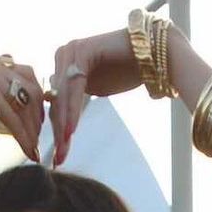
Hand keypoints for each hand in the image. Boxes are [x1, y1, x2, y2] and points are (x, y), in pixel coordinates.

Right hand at [0, 57, 43, 162]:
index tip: (37, 117)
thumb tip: (6, 109)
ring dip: (33, 128)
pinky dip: (23, 137)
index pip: (23, 73)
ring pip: (26, 103)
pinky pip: (15, 119)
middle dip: (39, 110)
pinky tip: (27, 151)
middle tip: (40, 132)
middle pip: (31, 84)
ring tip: (34, 147)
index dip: (35, 96)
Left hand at [49, 30, 140, 166]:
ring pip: (63, 96)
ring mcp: (71, 51)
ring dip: (63, 125)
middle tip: (59, 160)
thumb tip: (59, 121)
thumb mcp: (96, 88)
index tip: (59, 158)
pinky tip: (71, 131)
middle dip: (58, 133)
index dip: (57, 131)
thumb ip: (75, 100)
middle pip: (57, 101)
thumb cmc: (128, 71)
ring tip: (64, 149)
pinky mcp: (82, 51)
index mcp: (64, 64)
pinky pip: (74, 87)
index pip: (57, 103)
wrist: (155, 54)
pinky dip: (72, 110)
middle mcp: (64, 55)